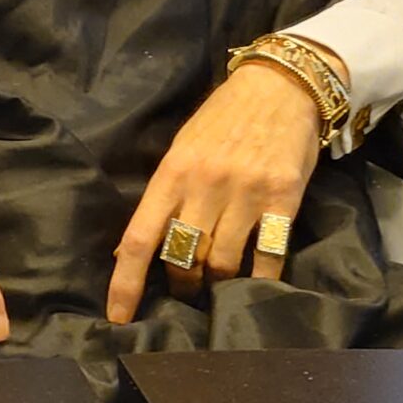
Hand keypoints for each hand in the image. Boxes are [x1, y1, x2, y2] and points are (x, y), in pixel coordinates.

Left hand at [106, 62, 325, 323]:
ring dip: (219, 284)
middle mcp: (206, 184)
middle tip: (187, 290)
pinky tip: (258, 283)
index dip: (127, 282)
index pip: (141, 237)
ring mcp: (246, 191)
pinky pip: (268, 258)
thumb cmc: (224, 116)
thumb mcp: (184, 146)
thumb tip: (130, 251)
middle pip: (183, 258)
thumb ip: (164, 195)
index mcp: (174, 170)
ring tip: (221, 283)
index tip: (119, 319)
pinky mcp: (283, 197)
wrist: (280, 83)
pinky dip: (261, 280)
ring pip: (223, 265)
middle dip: (181, 285)